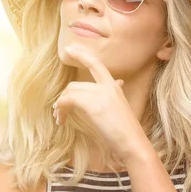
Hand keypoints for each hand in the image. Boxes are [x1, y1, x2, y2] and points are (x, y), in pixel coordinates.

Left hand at [53, 44, 147, 162]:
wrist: (132, 143)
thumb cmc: (126, 132)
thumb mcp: (121, 108)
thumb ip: (115, 94)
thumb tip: (118, 82)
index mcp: (113, 87)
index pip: (97, 64)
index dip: (82, 55)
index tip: (69, 48)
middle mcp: (107, 87)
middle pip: (75, 85)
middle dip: (64, 97)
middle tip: (58, 111)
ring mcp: (100, 94)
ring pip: (70, 92)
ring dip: (60, 105)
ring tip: (59, 118)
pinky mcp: (92, 104)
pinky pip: (67, 101)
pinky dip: (61, 110)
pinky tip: (61, 120)